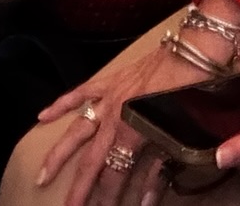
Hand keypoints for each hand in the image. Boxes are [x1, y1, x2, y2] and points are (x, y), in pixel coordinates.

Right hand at [37, 41, 223, 205]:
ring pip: (77, 130)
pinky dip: (61, 104)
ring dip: (59, 155)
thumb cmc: (193, 92)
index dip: (105, 199)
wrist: (197, 49)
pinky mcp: (111, 80)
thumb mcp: (179, 135)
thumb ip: (159, 170)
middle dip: (78, 188)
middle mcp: (115, 117)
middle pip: (91, 160)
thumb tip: (144, 202)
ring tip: (42, 175)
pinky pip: (81, 92)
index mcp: (133, 133)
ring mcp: (110, 97)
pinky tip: (43, 116)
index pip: (114, 176)